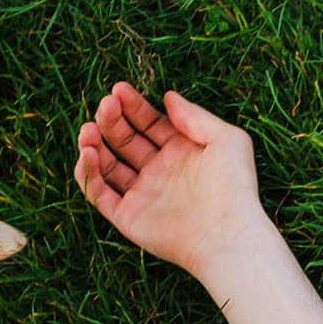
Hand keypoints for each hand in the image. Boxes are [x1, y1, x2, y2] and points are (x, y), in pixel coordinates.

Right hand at [73, 83, 274, 279]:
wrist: (228, 233)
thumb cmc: (234, 186)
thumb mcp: (226, 140)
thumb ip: (196, 116)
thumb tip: (168, 96)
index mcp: (183, 153)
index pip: (150, 123)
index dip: (133, 106)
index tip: (119, 89)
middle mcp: (161, 172)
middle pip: (125, 140)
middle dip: (112, 120)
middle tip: (105, 105)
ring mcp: (143, 195)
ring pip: (107, 165)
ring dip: (93, 144)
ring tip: (88, 129)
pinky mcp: (128, 217)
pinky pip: (99, 194)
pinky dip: (88, 174)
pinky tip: (88, 153)